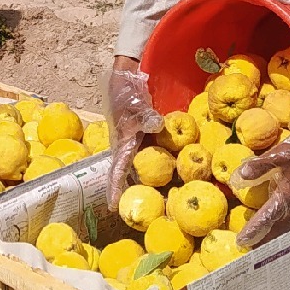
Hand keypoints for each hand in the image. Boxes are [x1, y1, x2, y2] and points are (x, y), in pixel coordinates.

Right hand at [105, 56, 163, 208]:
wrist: (126, 78)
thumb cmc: (127, 94)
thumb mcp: (135, 105)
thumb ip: (146, 117)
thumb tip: (157, 126)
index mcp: (122, 143)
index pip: (116, 170)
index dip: (114, 188)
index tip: (114, 207)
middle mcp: (128, 147)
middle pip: (129, 174)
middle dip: (133, 192)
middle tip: (144, 211)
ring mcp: (137, 143)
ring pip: (141, 166)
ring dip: (148, 181)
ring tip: (163, 198)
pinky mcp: (145, 137)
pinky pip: (152, 154)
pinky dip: (161, 163)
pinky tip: (175, 171)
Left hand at [232, 119, 289, 248]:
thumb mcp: (281, 153)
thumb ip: (261, 165)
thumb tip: (241, 175)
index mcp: (287, 194)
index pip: (267, 217)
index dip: (254, 230)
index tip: (242, 242)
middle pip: (279, 228)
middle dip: (266, 239)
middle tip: (252, 249)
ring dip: (278, 233)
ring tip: (265, 241)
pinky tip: (285, 223)